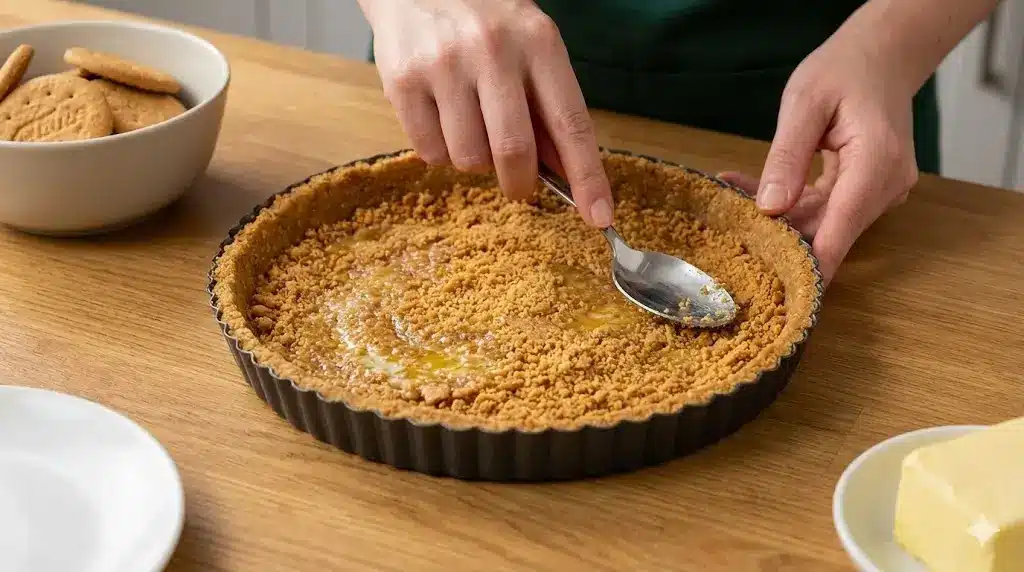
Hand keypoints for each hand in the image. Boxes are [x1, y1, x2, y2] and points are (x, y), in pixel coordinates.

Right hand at [360, 0, 613, 227]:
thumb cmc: (486, 21)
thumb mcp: (531, 47)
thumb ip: (548, 106)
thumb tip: (568, 176)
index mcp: (538, 43)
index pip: (571, 123)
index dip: (587, 177)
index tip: (599, 216)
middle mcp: (492, 51)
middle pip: (513, 151)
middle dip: (519, 183)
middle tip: (517, 184)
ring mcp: (444, 65)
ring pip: (468, 159)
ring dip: (474, 162)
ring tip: (470, 126)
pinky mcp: (403, 81)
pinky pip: (429, 152)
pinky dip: (440, 151)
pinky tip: (441, 117)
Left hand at [719, 32, 918, 286]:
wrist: (883, 54)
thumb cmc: (844, 69)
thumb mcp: (804, 103)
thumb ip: (786, 156)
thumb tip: (769, 208)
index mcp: (876, 162)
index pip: (841, 229)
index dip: (810, 268)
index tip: (778, 296)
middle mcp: (886, 186)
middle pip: (828, 230)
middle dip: (779, 238)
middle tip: (727, 237)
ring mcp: (880, 191)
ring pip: (823, 222)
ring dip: (778, 219)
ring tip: (730, 199)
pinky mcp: (867, 191)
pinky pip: (825, 208)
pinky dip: (790, 204)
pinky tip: (750, 191)